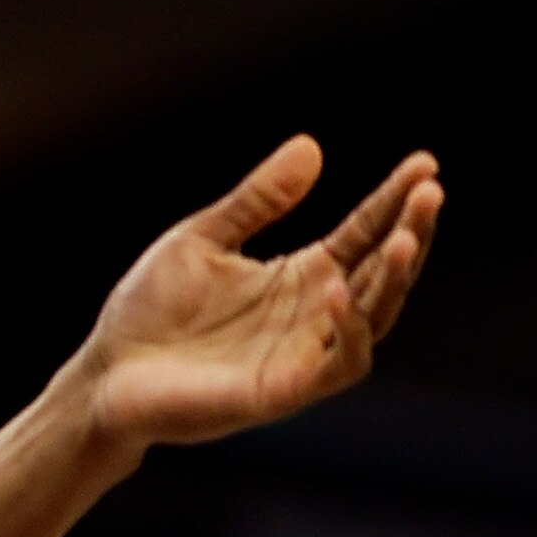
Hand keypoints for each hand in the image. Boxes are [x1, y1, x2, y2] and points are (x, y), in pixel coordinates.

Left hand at [77, 137, 444, 449]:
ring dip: (392, 279)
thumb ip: (257, 201)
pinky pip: (337, 364)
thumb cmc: (151, 311)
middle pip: (383, 271)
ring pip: (375, 318)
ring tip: (403, 238)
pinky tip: (338, 290)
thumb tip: (311, 145)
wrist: (106, 373)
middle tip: (430, 193)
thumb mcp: (201, 240)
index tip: (425, 164)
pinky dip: (347, 331)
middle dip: (410, 233)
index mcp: (301, 276)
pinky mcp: (283, 390)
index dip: (394, 200)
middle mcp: (315, 314)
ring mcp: (303, 354)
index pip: (363, 233)